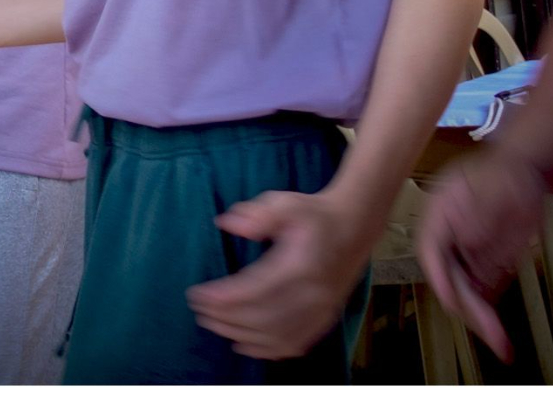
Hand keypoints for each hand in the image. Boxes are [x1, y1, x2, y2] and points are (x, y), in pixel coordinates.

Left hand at [186, 189, 378, 359]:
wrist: (354, 228)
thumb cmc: (314, 215)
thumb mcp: (286, 203)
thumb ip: (258, 214)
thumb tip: (226, 223)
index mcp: (301, 266)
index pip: (256, 289)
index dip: (225, 297)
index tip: (198, 296)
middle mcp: (313, 293)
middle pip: (264, 317)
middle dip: (227, 317)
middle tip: (199, 310)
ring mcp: (322, 310)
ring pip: (278, 335)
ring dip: (242, 334)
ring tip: (214, 325)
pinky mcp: (326, 318)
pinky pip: (297, 343)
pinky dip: (269, 349)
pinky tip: (246, 346)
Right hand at [415, 149, 546, 361]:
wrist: (528, 170)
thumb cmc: (507, 172)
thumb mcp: (496, 187)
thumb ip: (481, 212)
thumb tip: (467, 239)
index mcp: (440, 217)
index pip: (432, 254)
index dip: (441, 280)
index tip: (455, 304)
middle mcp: (449, 240)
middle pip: (452, 280)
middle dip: (470, 311)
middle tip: (494, 338)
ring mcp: (468, 252)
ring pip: (468, 291)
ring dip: (481, 318)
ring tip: (501, 345)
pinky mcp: (487, 262)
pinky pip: (484, 290)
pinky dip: (490, 311)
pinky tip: (501, 333)